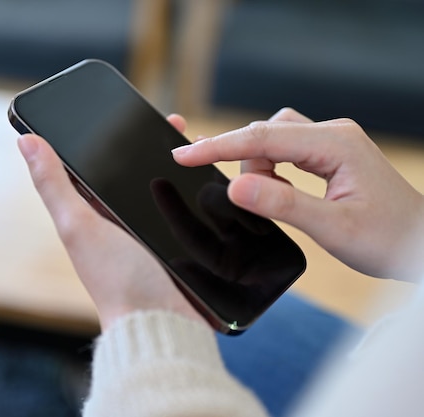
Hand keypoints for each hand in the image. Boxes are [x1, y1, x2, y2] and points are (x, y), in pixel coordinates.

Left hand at [17, 115, 205, 329]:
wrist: (161, 324)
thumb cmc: (117, 280)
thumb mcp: (79, 226)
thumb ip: (54, 185)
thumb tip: (25, 141)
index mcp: (91, 216)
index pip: (95, 167)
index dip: (110, 139)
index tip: (127, 114)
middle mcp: (118, 224)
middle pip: (133, 176)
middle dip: (152, 147)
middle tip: (173, 124)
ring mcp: (148, 235)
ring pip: (163, 190)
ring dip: (177, 166)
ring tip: (196, 143)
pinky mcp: (176, 246)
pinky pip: (185, 210)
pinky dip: (194, 191)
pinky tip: (212, 179)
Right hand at [172, 108, 423, 280]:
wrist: (420, 244)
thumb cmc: (388, 238)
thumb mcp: (332, 228)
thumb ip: (281, 205)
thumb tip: (233, 187)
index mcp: (335, 144)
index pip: (263, 137)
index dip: (218, 146)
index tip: (183, 154)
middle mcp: (332, 134)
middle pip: (265, 132)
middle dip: (236, 156)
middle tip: (223, 189)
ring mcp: (331, 142)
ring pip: (273, 139)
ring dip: (257, 165)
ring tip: (264, 199)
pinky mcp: (329, 155)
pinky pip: (286, 151)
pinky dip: (270, 169)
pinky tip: (273, 191)